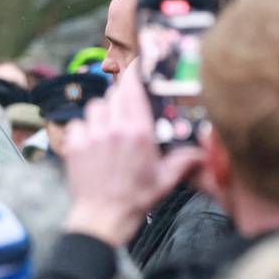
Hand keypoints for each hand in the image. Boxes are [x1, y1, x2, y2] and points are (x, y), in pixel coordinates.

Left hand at [59, 63, 201, 246]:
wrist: (103, 217)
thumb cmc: (135, 199)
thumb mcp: (165, 179)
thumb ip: (184, 160)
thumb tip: (203, 152)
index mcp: (139, 132)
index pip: (133, 89)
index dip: (132, 73)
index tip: (133, 62)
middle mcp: (114, 129)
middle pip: (113, 95)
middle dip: (119, 100)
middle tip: (124, 114)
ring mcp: (92, 136)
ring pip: (94, 107)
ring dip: (101, 114)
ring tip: (107, 130)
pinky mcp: (75, 146)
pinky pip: (77, 124)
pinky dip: (82, 130)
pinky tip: (91, 143)